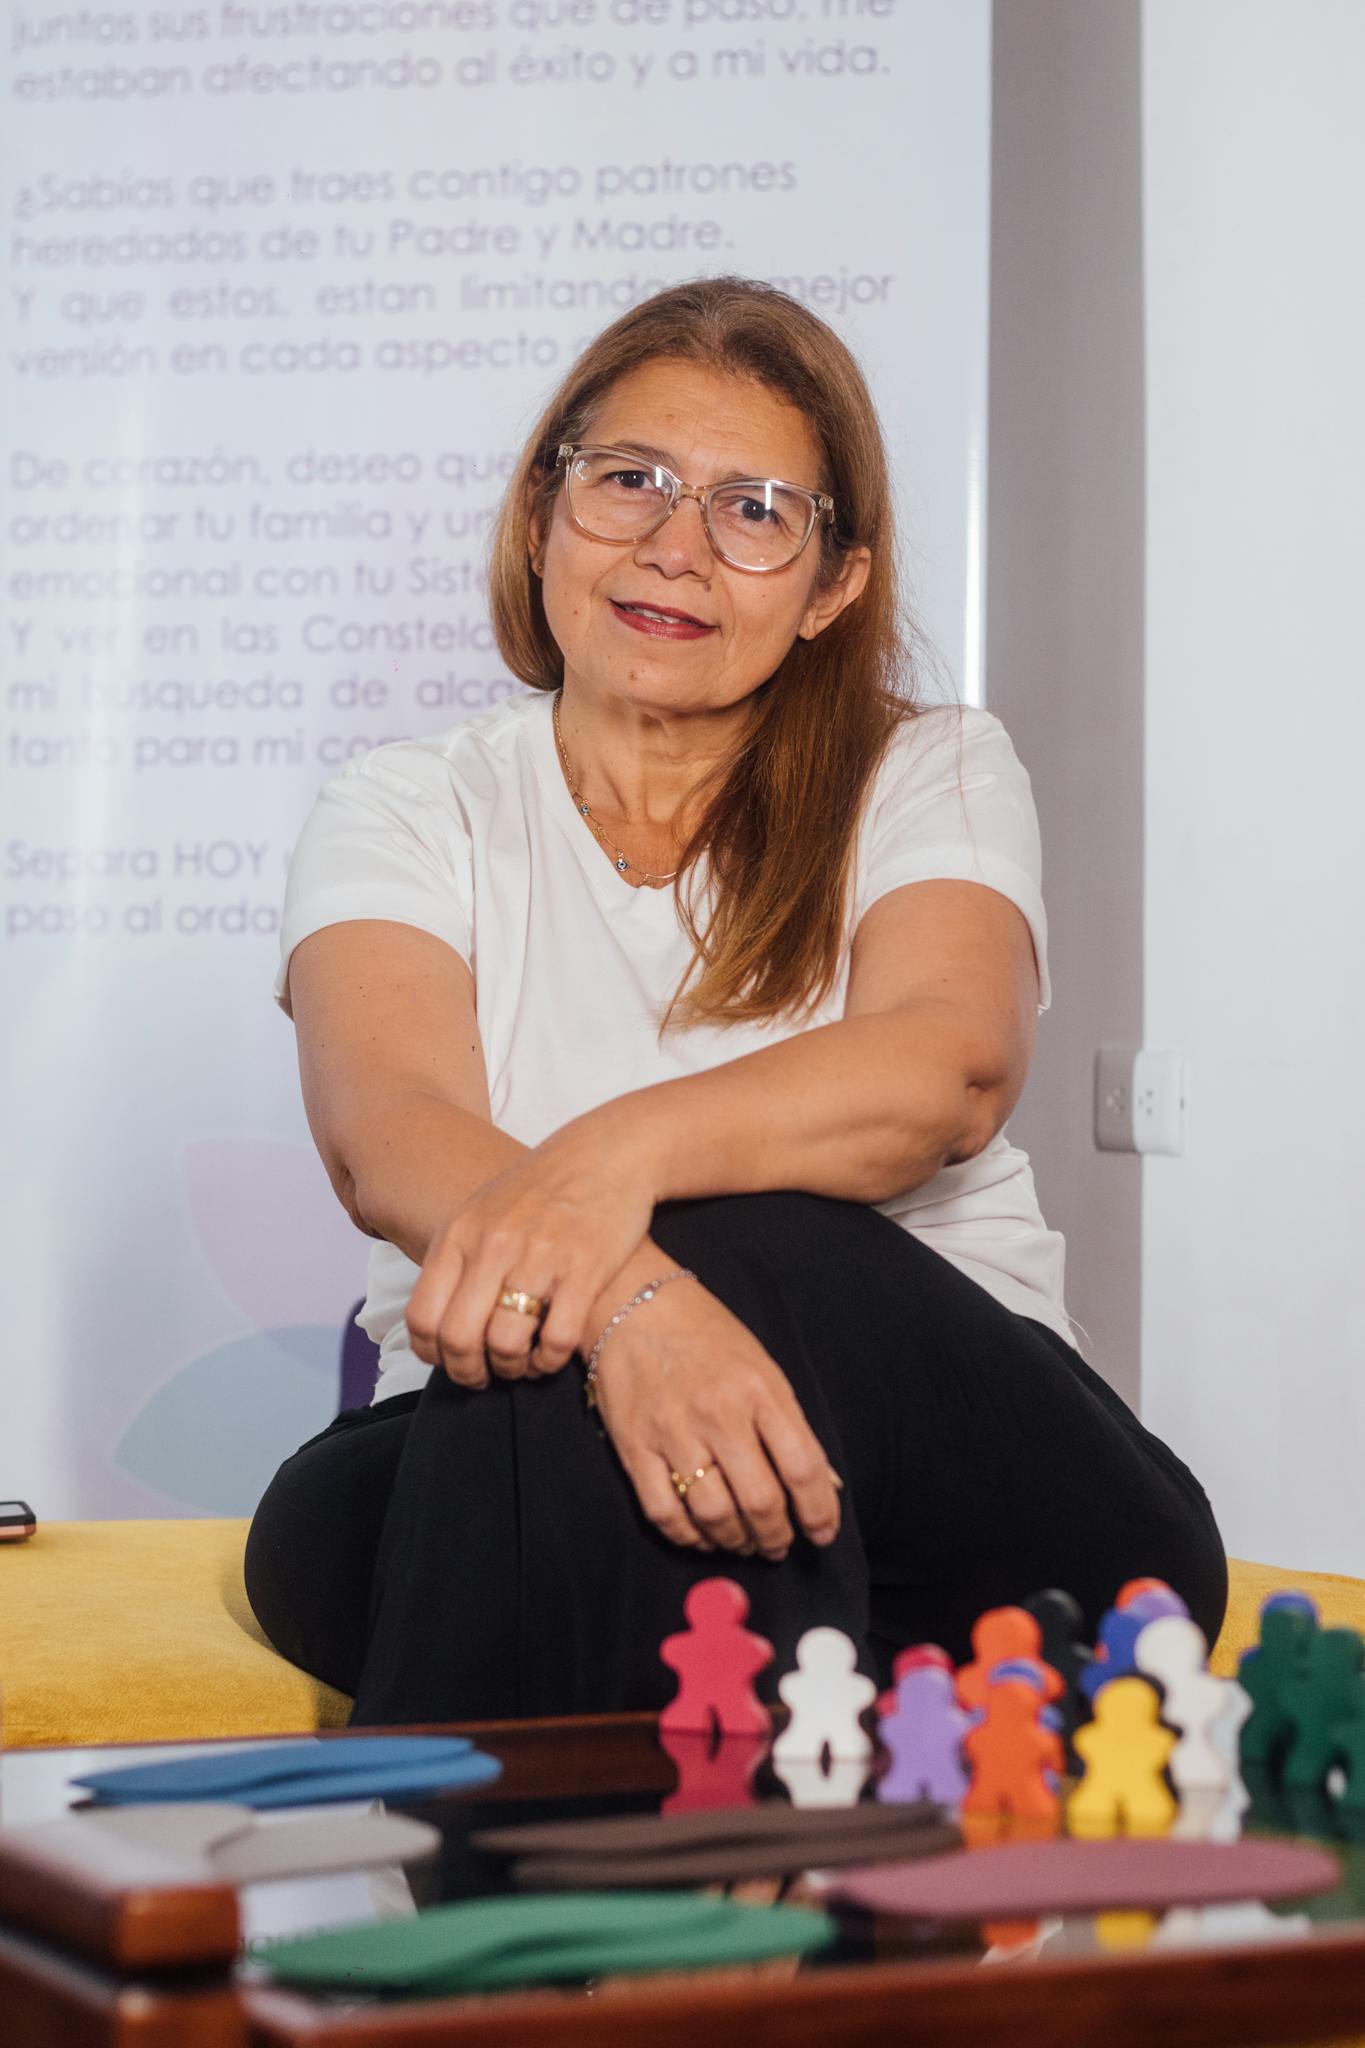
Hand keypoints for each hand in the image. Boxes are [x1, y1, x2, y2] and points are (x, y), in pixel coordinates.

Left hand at [404, 1117, 657, 1387]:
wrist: (607, 1153)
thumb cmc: (541, 1189)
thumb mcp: (483, 1211)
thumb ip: (457, 1259)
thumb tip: (435, 1321)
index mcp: (461, 1233)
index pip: (422, 1316)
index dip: (431, 1354)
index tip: (447, 1362)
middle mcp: (494, 1245)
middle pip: (458, 1338)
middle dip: (467, 1372)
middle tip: (483, 1376)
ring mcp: (540, 1257)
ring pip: (505, 1344)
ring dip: (510, 1368)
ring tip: (519, 1364)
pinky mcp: (585, 1268)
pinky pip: (556, 1339)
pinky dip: (548, 1361)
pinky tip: (550, 1355)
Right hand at [590, 1273, 842, 1561]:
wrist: (634, 1304)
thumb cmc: (708, 1336)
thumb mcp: (763, 1368)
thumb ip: (792, 1427)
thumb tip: (826, 1486)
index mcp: (761, 1390)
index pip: (802, 1467)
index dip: (819, 1512)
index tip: (822, 1534)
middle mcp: (719, 1413)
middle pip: (760, 1500)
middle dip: (777, 1537)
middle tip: (779, 1544)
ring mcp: (673, 1431)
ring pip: (714, 1514)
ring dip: (736, 1542)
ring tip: (744, 1542)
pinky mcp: (634, 1446)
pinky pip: (664, 1512)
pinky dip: (689, 1537)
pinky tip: (703, 1535)